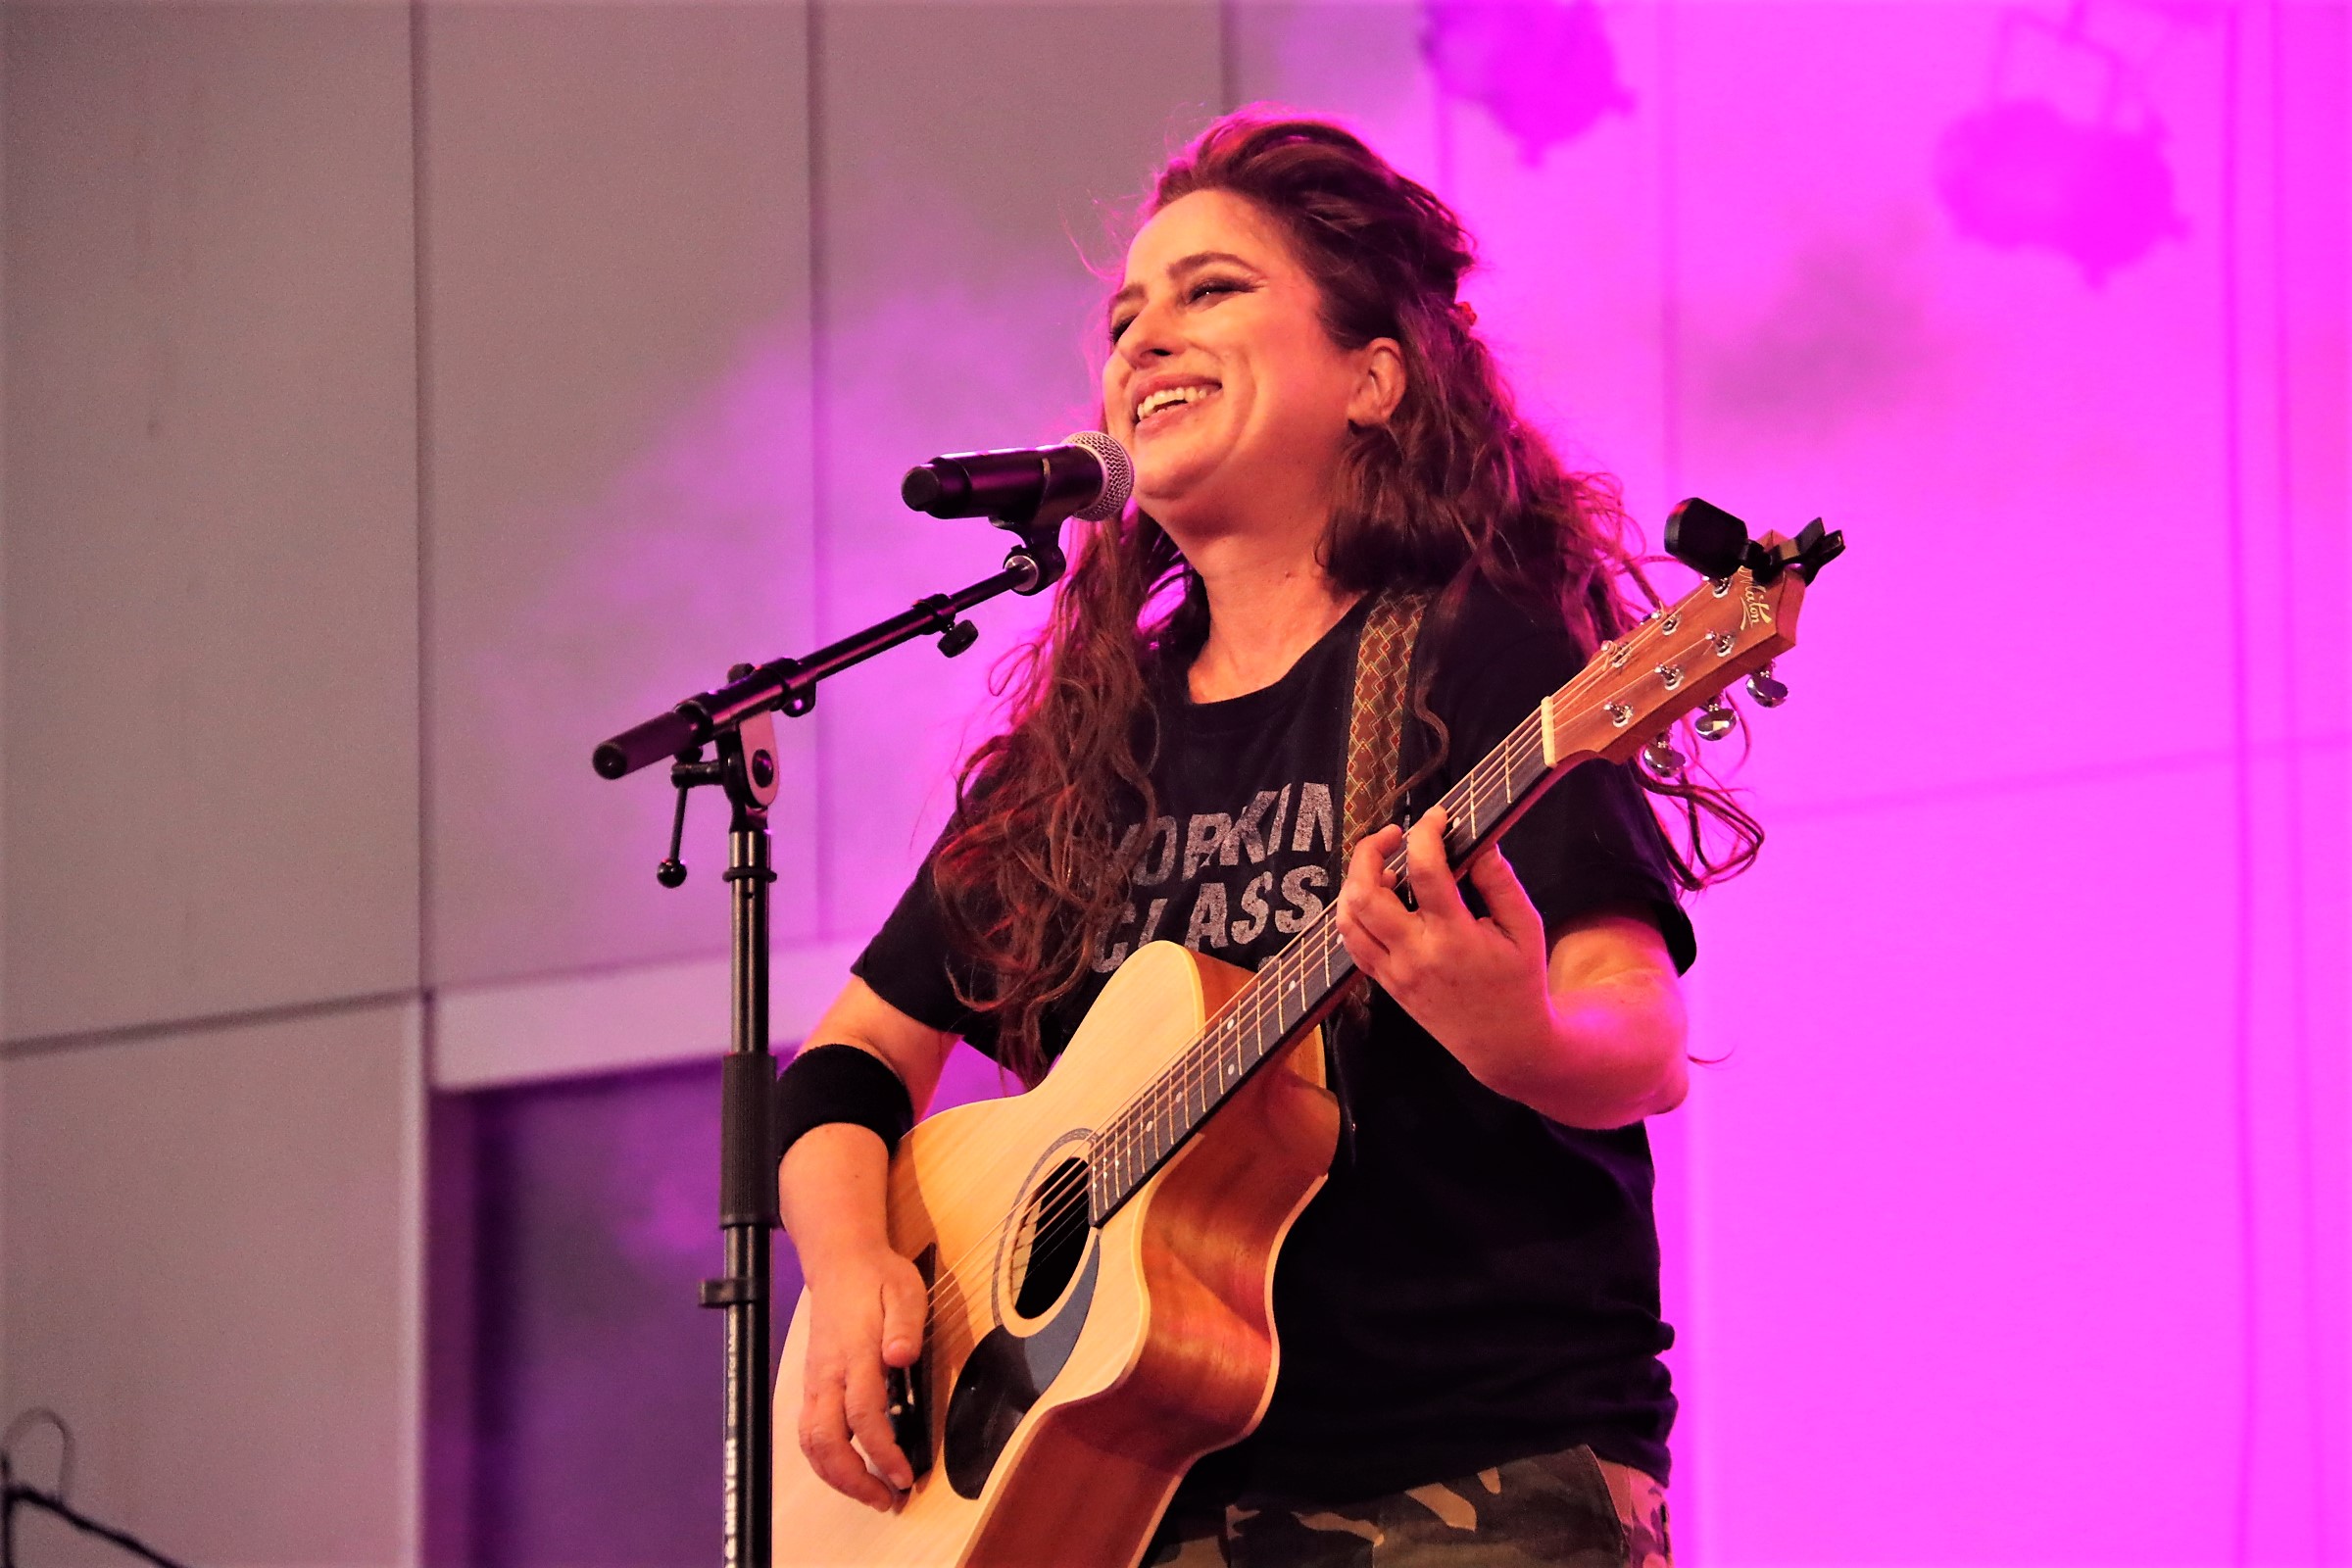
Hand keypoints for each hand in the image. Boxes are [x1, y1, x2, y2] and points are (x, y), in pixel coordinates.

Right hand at [792, 1241, 928, 1511]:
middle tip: (887, 1500)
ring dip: (837, 1477)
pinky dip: (825, 1461)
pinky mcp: (811, 1384)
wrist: (840, 1260)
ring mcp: (815, 1381)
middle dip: (854, 1479)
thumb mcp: (905, 1290)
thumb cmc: (878, 1278)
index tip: (904, 1476)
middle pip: (827, 1441)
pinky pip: (808, 1432)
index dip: (882, 1452)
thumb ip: (905, 1324)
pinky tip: (848, 1471)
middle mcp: (827, 1374)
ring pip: (811, 1443)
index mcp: (854, 1354)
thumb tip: (902, 1356)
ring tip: (871, 1494)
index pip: (863, 1415)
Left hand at [1334, 807, 1558, 1078]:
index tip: (1437, 816)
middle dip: (1369, 852)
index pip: (1426, 873)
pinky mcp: (1385, 984)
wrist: (1504, 1043)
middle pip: (1366, 894)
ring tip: (1385, 867)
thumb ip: (1501, 883)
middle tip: (1393, 835)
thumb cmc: (1520, 980)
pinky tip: (1378, 897)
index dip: (1427, 834)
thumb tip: (1479, 842)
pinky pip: (1352, 943)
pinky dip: (1354, 913)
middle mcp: (1415, 955)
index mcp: (1455, 938)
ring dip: (1356, 882)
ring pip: (1348, 919)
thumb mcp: (1525, 928)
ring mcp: (1394, 972)